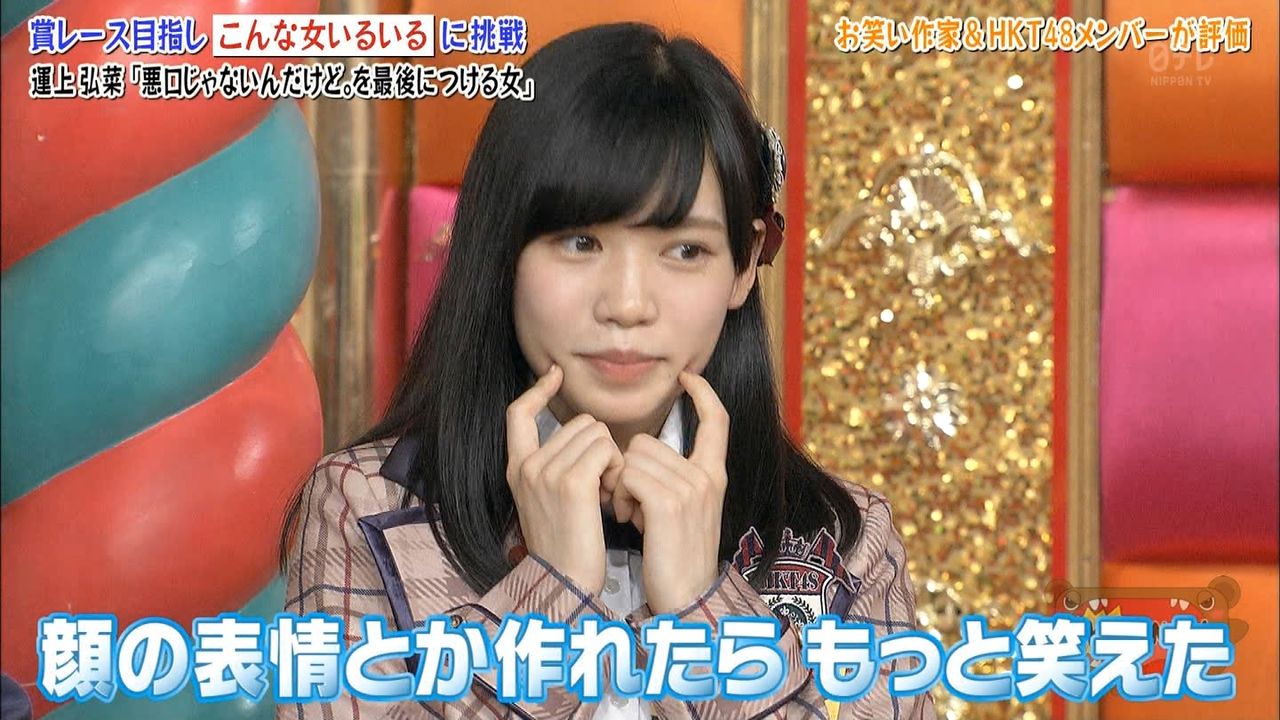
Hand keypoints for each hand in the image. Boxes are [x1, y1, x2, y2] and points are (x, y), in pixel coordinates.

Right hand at [505, 364, 623, 594]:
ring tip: (606, 496)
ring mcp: (546, 472)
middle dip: (600, 448)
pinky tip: (613, 499)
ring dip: (613, 461)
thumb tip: (586, 441)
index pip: (518, 413)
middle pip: (579, 422)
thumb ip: (556, 470)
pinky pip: (607, 450)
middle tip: (602, 487)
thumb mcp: (547, 504)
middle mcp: (526, 466)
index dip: (537, 391)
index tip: (555, 376)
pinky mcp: (571, 482)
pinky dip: (618, 471)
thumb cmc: (566, 549)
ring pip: (597, 433)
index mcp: (516, 470)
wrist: (565, 584)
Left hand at [614, 371, 728, 613]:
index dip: (703, 394)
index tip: (687, 378)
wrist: (687, 599)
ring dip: (621, 487)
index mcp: (714, 475)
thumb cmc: (677, 559)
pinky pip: (628, 476)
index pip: (718, 420)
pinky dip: (619, 497)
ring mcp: (690, 488)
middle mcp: (707, 476)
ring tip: (632, 516)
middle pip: (648, 441)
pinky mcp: (668, 503)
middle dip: (629, 470)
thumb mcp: (688, 512)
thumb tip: (641, 456)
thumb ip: (676, 481)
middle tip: (634, 506)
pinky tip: (628, 521)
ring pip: (632, 457)